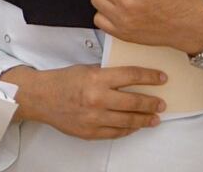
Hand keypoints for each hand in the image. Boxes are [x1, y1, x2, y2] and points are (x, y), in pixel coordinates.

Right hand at [0, 64, 165, 139]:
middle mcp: (98, 99)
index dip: (150, 76)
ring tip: (154, 118)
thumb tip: (127, 77)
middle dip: (152, 102)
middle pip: (134, 102)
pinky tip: (135, 126)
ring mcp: (95, 118)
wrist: (41, 98)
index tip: (161, 78)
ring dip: (145, 119)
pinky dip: (128, 129)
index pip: (131, 75)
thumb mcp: (86, 69)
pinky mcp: (91, 132)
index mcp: (97, 79)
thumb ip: (106, 74)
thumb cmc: (61, 81)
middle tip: (161, 103)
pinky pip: (116, 133)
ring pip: (129, 121)